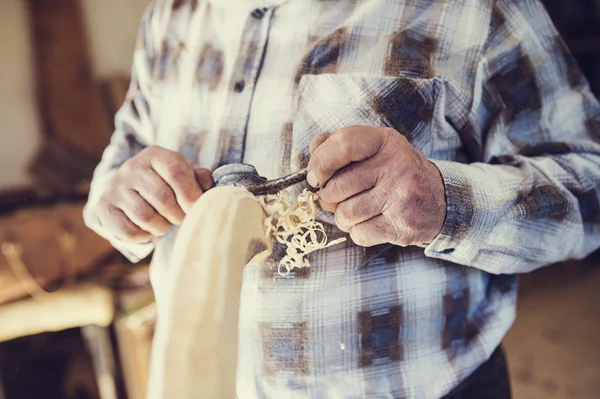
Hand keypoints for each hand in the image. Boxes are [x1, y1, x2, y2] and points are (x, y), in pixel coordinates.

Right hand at [89, 146, 213, 242]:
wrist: (128, 191)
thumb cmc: (166, 184)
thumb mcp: (184, 175)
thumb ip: (200, 179)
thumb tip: (209, 187)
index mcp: (155, 155)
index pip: (177, 172)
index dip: (191, 195)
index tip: (196, 208)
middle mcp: (132, 167)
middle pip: (163, 198)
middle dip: (178, 215)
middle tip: (179, 217)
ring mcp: (115, 187)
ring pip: (146, 217)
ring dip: (161, 226)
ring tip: (163, 222)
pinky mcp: (104, 207)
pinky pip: (129, 231)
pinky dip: (143, 236)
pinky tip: (146, 228)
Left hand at [306, 126, 445, 246]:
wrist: (441, 199)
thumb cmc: (396, 172)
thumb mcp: (375, 149)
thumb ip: (341, 145)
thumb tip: (313, 151)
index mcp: (385, 141)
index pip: (343, 144)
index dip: (320, 163)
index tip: (316, 176)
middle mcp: (395, 166)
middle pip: (335, 187)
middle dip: (329, 197)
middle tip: (340, 197)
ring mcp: (400, 197)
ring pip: (344, 214)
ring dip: (343, 216)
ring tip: (359, 209)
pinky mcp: (401, 226)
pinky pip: (358, 234)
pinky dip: (358, 232)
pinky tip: (372, 222)